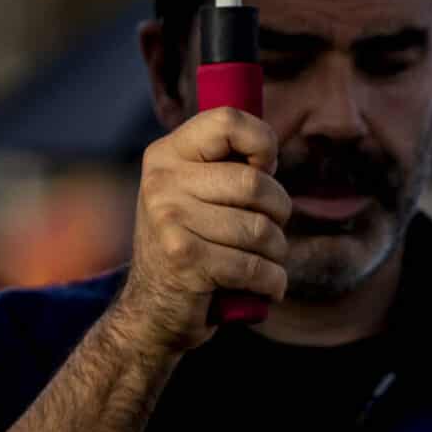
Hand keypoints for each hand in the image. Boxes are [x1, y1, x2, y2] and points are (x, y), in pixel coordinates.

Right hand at [109, 108, 290, 355]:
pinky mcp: (184, 260)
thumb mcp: (196, 194)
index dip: (263, 143)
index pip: (228, 120)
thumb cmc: (192, 245)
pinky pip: (256, 267)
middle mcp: (162, 182)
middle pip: (256, 184)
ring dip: (276, 253)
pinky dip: (272, 282)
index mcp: (166, 155)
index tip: (264, 169)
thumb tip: (268, 148)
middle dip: (279, 212)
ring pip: (261, 230)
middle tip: (267, 229)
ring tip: (261, 261)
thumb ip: (226, 165)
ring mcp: (168, 221)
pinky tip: (265, 286)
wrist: (152, 312)